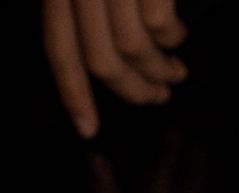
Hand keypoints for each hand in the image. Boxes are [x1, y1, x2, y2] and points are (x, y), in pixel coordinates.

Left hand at [43, 0, 187, 138]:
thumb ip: (89, 17)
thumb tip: (109, 70)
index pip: (60, 48)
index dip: (73, 93)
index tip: (87, 129)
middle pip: (101, 60)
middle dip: (134, 90)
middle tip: (158, 96)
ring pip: (133, 49)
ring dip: (159, 71)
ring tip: (175, 71)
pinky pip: (159, 26)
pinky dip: (173, 37)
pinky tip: (179, 33)